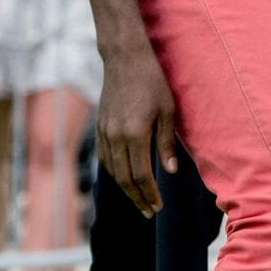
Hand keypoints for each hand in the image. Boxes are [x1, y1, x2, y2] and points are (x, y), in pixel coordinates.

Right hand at [97, 37, 180, 216]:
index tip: (157, 206)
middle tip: (148, 211)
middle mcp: (116, 137)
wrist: (125, 60)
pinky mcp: (99, 128)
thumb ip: (167, 143)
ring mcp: (105, 133)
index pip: (141, 175)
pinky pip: (104, 158)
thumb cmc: (153, 82)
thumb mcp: (168, 111)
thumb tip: (170, 171)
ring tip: (139, 200)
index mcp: (135, 134)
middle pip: (125, 178)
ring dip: (126, 189)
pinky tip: (124, 178)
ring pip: (113, 170)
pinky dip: (114, 172)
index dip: (150, 193)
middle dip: (137, 197)